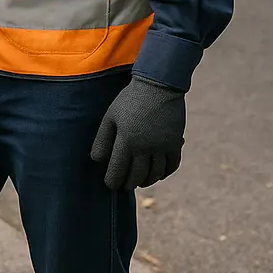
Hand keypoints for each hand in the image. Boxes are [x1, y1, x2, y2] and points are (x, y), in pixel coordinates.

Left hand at [91, 76, 185, 190]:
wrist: (158, 85)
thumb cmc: (129, 100)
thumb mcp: (110, 116)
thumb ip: (103, 139)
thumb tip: (97, 160)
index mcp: (126, 140)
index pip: (118, 170)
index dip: (113, 180)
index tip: (110, 185)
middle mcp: (145, 147)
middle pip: (137, 176)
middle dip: (128, 184)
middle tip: (124, 186)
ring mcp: (162, 146)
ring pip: (155, 174)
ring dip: (146, 181)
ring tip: (139, 182)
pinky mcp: (176, 143)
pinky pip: (172, 166)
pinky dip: (164, 173)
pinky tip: (157, 174)